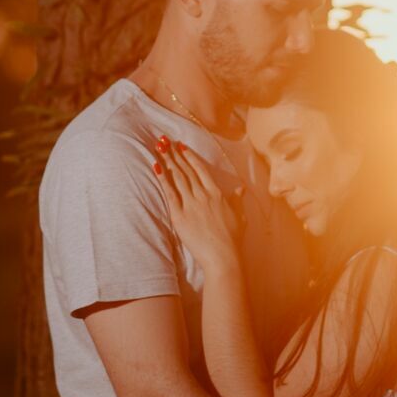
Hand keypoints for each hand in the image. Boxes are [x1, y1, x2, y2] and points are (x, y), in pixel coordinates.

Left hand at [154, 139, 243, 271]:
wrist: (223, 256)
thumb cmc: (232, 239)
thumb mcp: (239, 216)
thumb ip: (237, 200)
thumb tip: (240, 189)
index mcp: (216, 193)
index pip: (200, 169)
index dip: (189, 156)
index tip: (180, 146)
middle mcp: (203, 194)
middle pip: (186, 170)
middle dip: (174, 154)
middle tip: (164, 140)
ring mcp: (190, 204)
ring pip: (177, 177)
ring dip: (167, 160)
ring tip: (158, 147)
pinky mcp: (179, 215)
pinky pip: (169, 193)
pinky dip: (162, 178)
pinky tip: (156, 166)